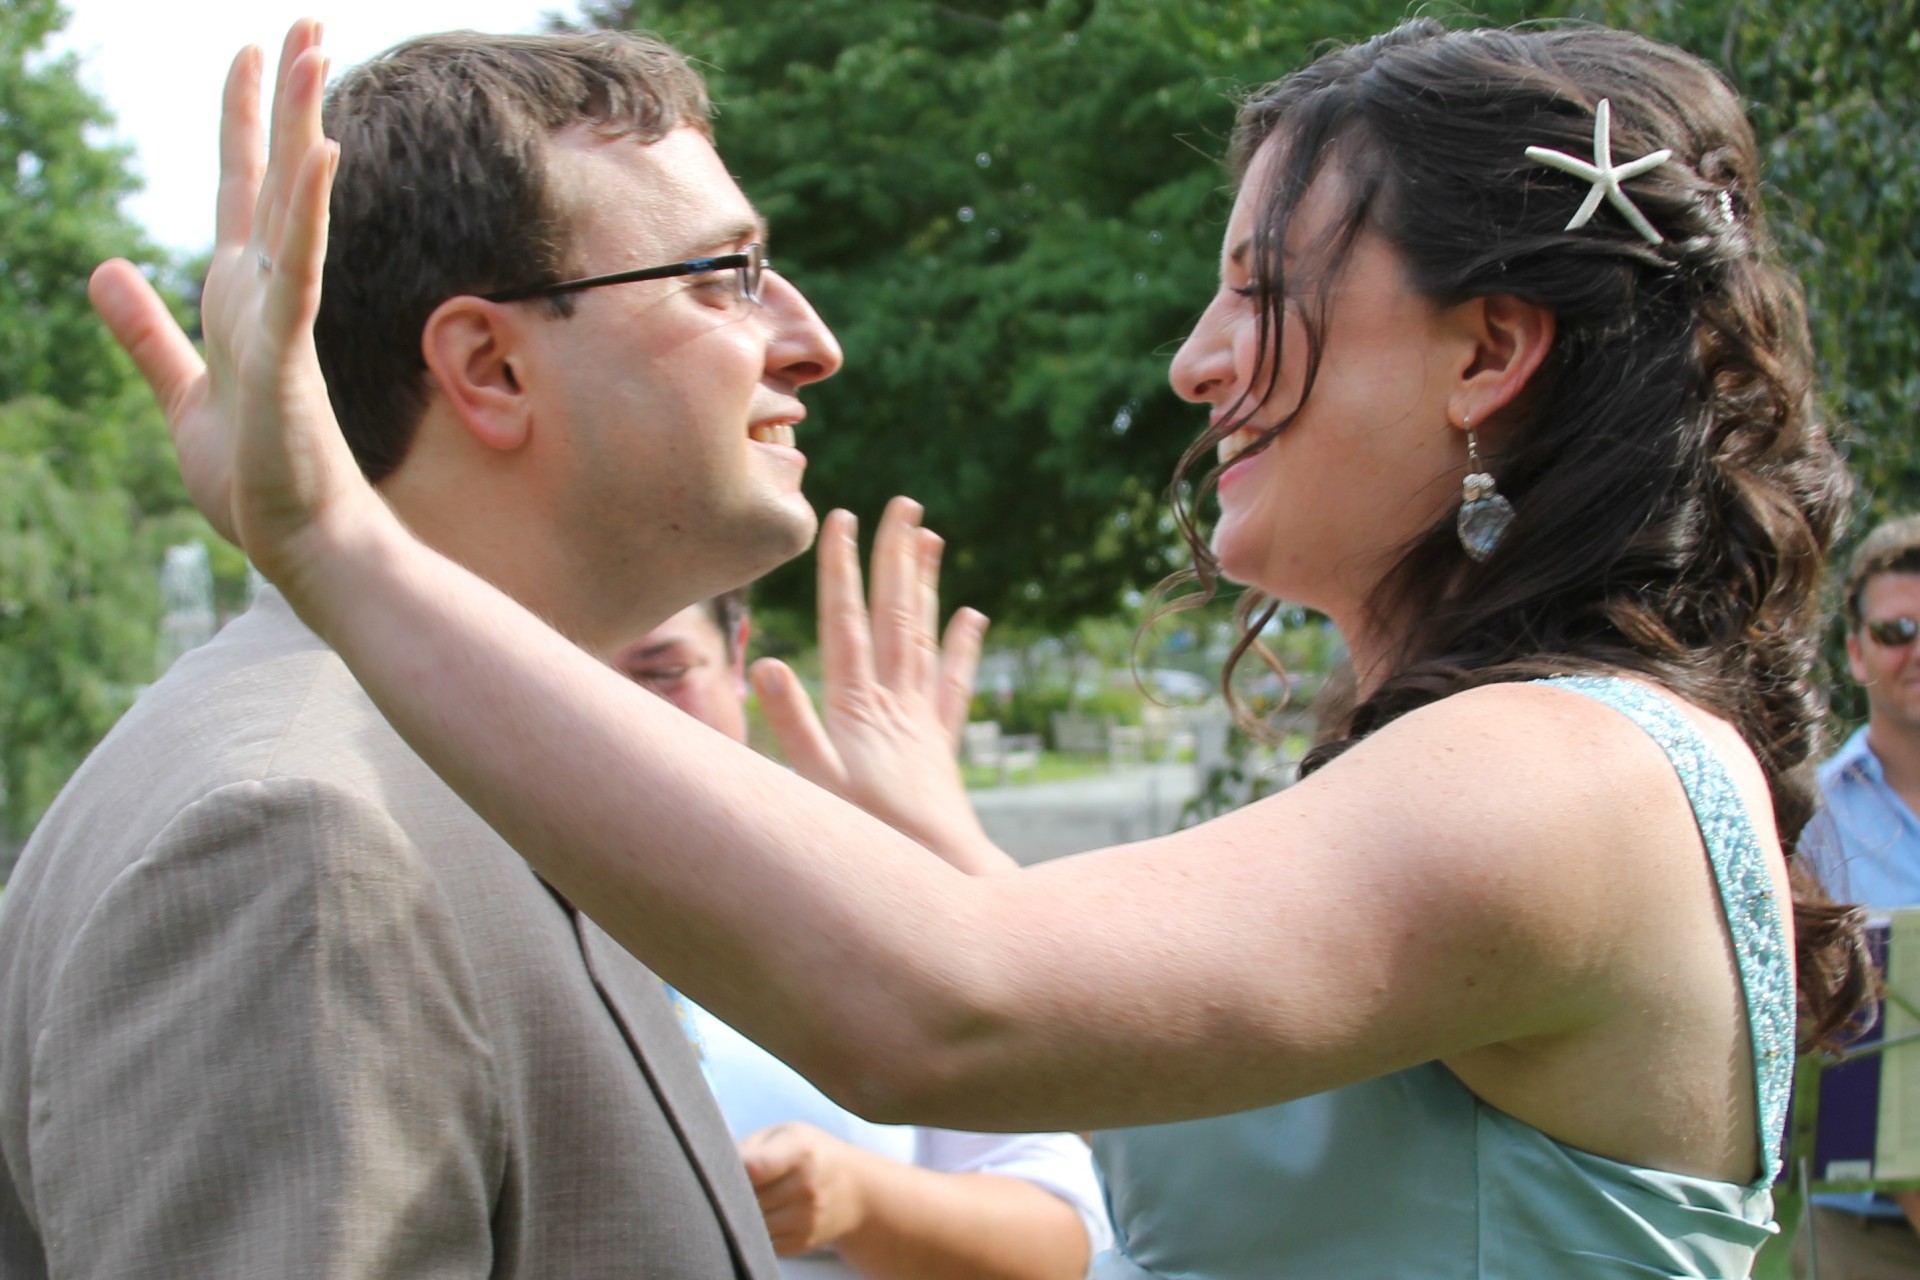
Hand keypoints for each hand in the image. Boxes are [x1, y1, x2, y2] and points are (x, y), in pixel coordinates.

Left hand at [90, 22, 383, 591]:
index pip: (240, 191)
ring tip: (308, 49)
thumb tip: (104, 266)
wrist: (299, 543)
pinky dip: (305, 209)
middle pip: (272, 175)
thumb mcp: (181, 393)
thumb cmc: (257, 480)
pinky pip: (296, 266)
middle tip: (304, 22)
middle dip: (284, 97)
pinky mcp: (284, 350)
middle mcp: (265, 293)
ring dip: (299, 122)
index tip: (246, 54)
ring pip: (290, 201)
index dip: (240, 122)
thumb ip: (145, 331)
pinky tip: (318, 153)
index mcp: (240, 298)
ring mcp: (281, 316)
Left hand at [739, 1121, 868, 1256]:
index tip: (729, 1165)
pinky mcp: (801, 1242)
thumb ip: (750, 1145)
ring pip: (751, 1222)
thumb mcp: (787, 1134)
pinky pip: (761, 1240)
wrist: (855, 1191)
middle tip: (738, 1181)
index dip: (734, 1168)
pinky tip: (767, 1213)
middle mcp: (806, 1188)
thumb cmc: (811, 1153)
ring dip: (744, 1212)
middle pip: (748, 1198)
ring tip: (753, 1196)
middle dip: (735, 1191)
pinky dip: (757, 1229)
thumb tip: (714, 1161)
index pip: (754, 1168)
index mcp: (801, 1153)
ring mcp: (805, 1219)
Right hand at [751, 496, 1012, 872]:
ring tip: (932, 537)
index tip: (844, 519)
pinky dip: (962, 646)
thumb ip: (791, 724)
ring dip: (925, 585)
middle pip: (894, 614)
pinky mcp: (941, 745)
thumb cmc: (867, 838)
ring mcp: (922, 720)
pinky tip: (971, 614)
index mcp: (856, 706)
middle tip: (904, 503)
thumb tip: (768, 662)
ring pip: (924, 637)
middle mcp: (894, 703)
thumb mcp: (814, 785)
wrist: (940, 876)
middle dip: (896, 556)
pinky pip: (955, 685)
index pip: (846, 622)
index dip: (843, 568)